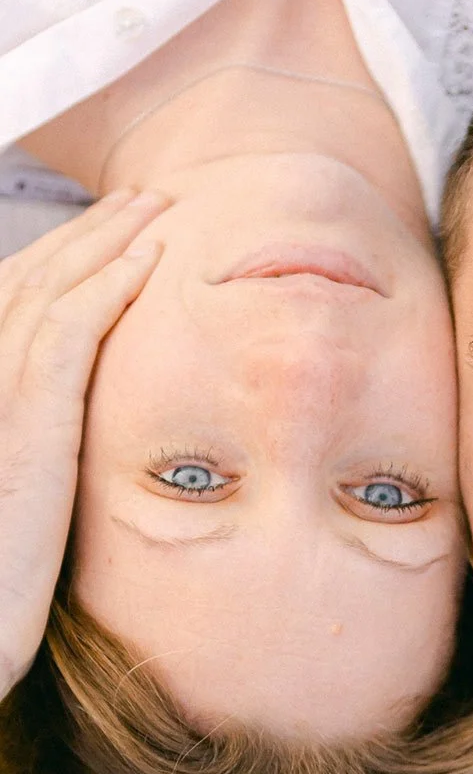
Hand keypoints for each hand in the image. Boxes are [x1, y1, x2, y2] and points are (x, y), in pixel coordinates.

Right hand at [0, 189, 169, 694]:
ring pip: (54, 288)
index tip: (118, 229)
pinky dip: (109, 284)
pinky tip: (150, 258)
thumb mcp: (26, 490)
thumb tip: (82, 420)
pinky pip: (71, 329)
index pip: (19, 298)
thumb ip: (42, 435)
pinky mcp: (26, 418)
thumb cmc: (1, 574)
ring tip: (156, 207)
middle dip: (90, 231)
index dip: (67, 255)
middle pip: (34, 277)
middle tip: (143, 200)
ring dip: (108, 239)